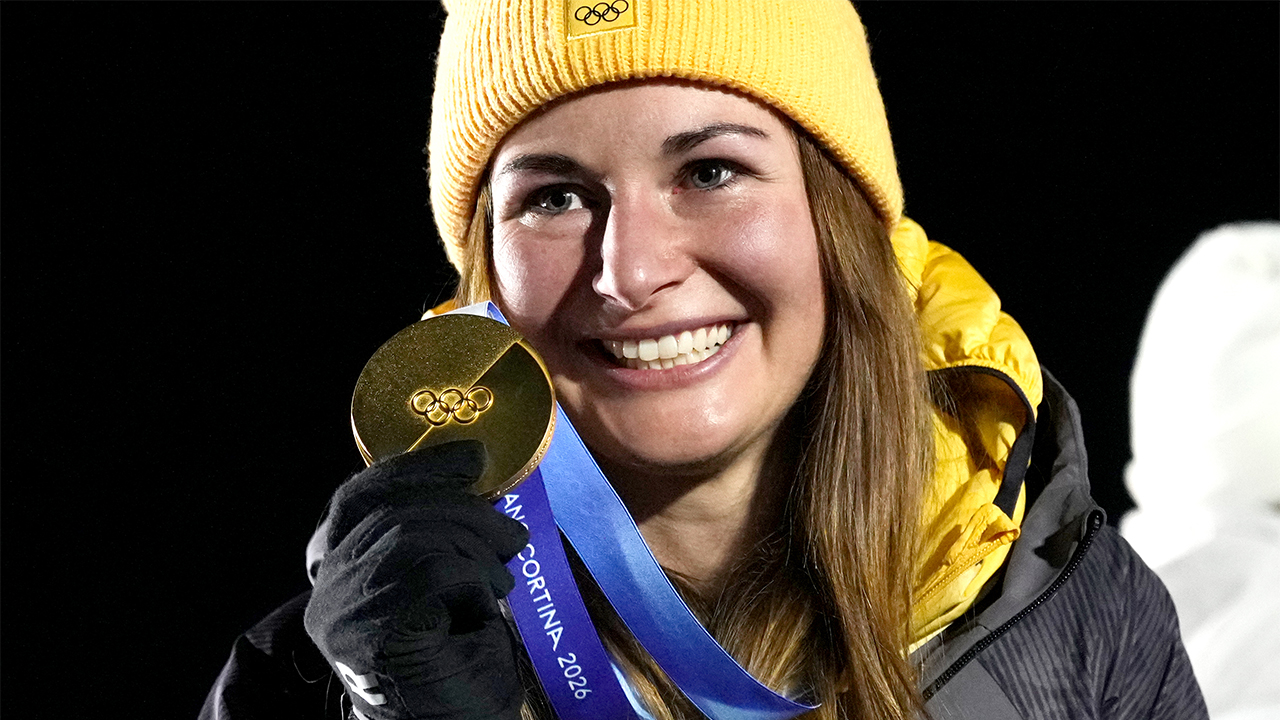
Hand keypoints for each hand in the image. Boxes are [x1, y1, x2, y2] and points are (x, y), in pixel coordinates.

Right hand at [304, 440, 529, 719]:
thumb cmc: (455, 663)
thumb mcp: (448, 583)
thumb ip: (441, 536)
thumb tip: (480, 478)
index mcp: (337, 571)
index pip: (358, 499)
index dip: (414, 469)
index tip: (472, 456)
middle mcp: (327, 590)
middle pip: (395, 513)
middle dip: (465, 512)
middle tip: (513, 533)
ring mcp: (342, 613)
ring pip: (413, 538)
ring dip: (473, 551)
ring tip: (499, 581)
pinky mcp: (370, 634)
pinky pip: (431, 572)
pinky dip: (472, 579)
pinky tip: (486, 603)